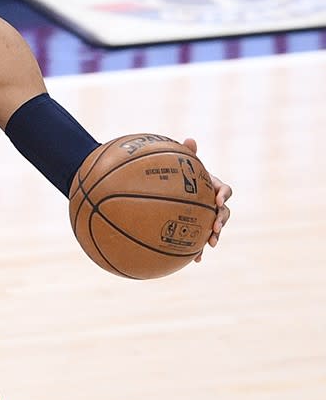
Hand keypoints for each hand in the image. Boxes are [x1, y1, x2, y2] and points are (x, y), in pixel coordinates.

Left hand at [182, 138, 232, 261]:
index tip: (217, 200)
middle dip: (222, 220)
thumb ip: (188, 154)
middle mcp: (214, 203)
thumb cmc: (182, 174)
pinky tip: (195, 260)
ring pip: (217, 227)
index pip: (225, 190)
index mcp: (214, 186)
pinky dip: (200, 250)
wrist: (174, 191)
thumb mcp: (186, 164)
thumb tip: (189, 139)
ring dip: (216, 235)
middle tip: (216, 227)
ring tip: (210, 244)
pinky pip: (201, 240)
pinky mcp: (200, 228)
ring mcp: (209, 216)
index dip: (223, 195)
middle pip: (225, 212)